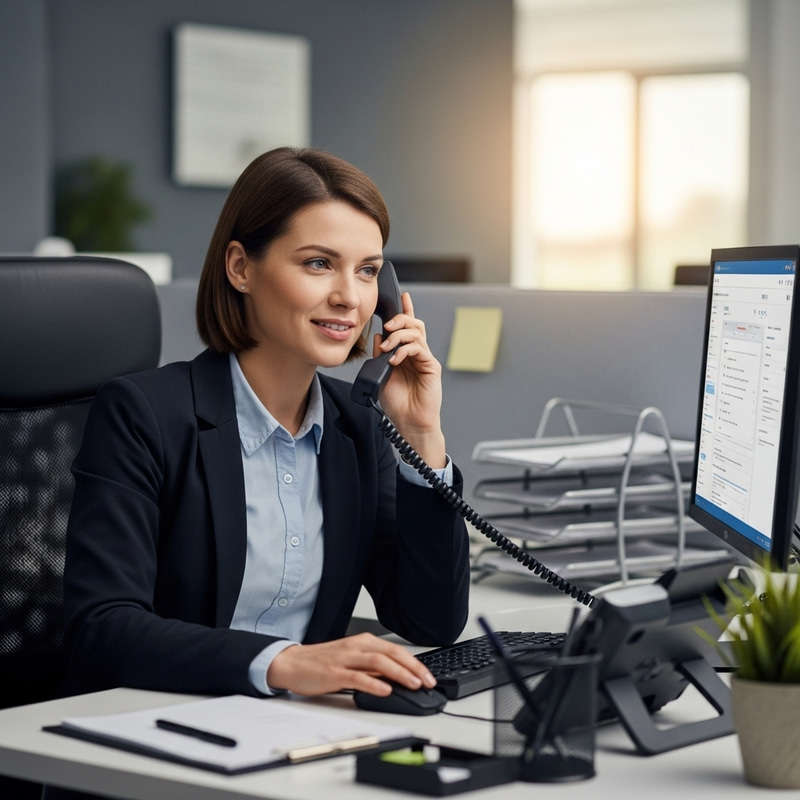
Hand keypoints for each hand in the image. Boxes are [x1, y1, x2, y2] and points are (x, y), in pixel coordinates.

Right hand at [266, 633, 436, 695]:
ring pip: (378, 662)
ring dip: (399, 673)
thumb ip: (372, 666)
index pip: (395, 650)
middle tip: (428, 681)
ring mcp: (345, 659)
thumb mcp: (352, 659)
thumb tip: (396, 677)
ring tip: (413, 684)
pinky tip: (385, 690)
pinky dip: (374, 683)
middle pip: (391, 653)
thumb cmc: (321, 662)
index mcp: (363, 642)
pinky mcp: (334, 673)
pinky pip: (357, 677)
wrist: (291, 663)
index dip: (415, 662)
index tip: (429, 676)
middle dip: (413, 667)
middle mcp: (356, 647)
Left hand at [375, 293, 446, 467]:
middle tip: (387, 326)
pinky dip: (404, 350)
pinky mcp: (431, 366)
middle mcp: (416, 353)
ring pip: (416, 332)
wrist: (408, 422)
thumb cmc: (397, 402)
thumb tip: (378, 336)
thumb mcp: (380, 375)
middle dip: (399, 319)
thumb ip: (379, 355)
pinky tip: (395, 360)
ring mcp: (424, 359)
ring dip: (399, 335)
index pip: (406, 327)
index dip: (405, 309)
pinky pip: (419, 348)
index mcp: (405, 353)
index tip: (401, 295)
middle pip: (413, 324)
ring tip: (388, 346)